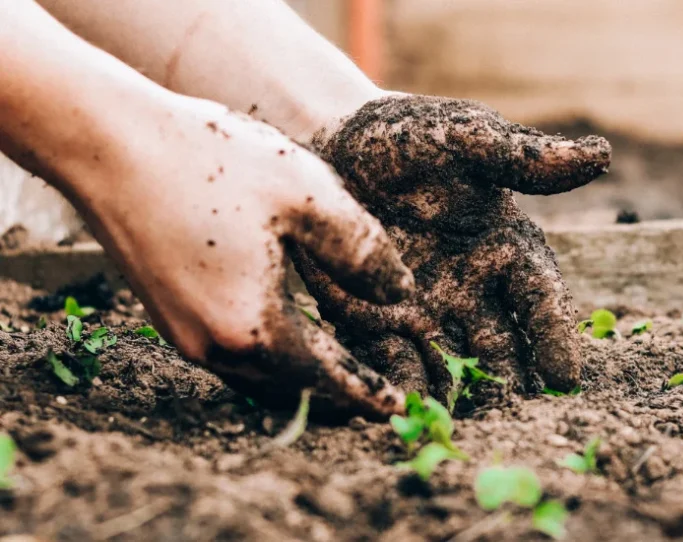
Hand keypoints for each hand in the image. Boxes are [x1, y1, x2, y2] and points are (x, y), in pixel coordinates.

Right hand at [52, 95, 414, 417]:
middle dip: (337, 397)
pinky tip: (285, 337)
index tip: (397, 409)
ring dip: (302, 381)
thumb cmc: (211, 161)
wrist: (108, 145)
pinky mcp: (167, 315)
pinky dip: (270, 360)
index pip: (327, 378)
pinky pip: (231, 357)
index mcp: (253, 327)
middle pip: (291, 390)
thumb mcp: (306, 195)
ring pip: (258, 379)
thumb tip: (401, 293)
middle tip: (373, 397)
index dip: (367, 392)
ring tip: (337, 373)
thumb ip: (362, 251)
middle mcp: (213, 346)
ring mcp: (183, 335)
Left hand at [299, 94, 610, 404]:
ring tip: (462, 428)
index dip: (553, 335)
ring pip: (452, 363)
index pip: (539, 298)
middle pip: (501, 345)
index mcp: (504, 247)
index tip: (564, 377)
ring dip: (459, 395)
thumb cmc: (407, 137)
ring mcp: (424, 309)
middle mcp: (471, 288)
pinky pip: (393, 360)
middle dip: (510, 382)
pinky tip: (404, 409)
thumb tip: (600, 155)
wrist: (335, 145)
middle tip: (516, 420)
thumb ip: (520, 156)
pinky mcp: (376, 319)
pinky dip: (402, 385)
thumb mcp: (463, 138)